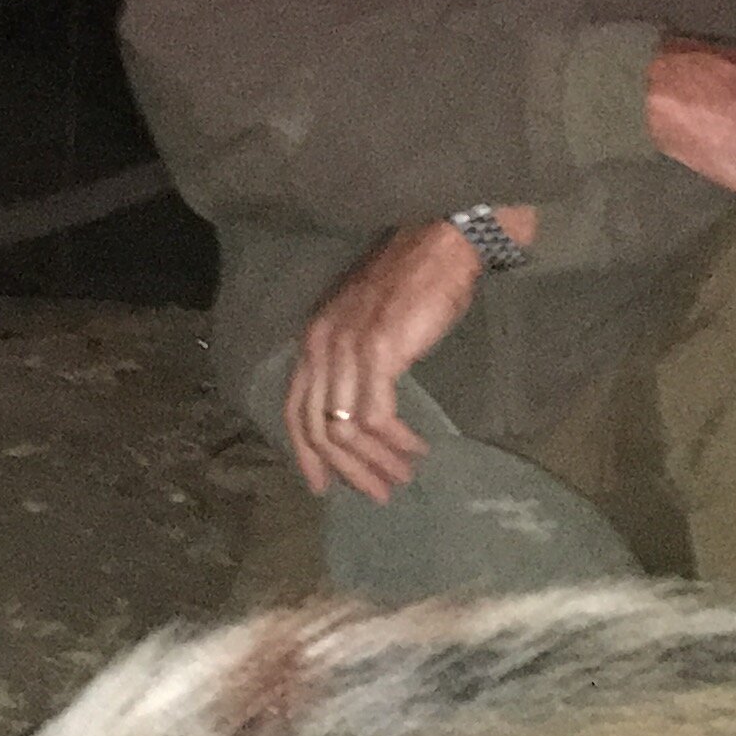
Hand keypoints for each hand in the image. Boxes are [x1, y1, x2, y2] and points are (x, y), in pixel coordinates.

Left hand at [284, 214, 519, 503]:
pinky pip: (376, 415)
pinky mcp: (378, 351)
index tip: (322, 487)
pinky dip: (395, 440)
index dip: (304, 454)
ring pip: (345, 429)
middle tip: (378, 493)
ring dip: (376, 461)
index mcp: (313, 339)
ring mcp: (346, 348)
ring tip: (402, 476)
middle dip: (347, 470)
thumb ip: (354, 363)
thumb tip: (360, 415)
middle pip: (316, 428)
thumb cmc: (413, 282)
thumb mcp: (367, 324)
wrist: (441, 242)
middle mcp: (321, 345)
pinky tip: (415, 448)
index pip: (295, 410)